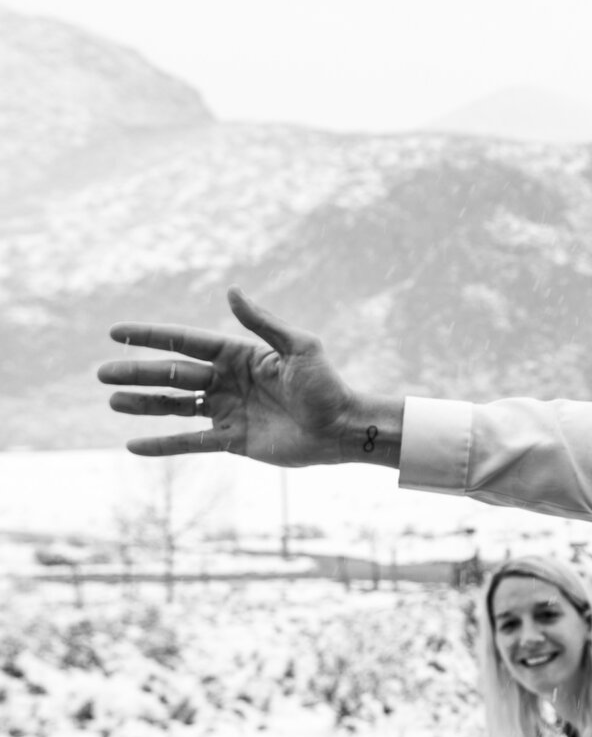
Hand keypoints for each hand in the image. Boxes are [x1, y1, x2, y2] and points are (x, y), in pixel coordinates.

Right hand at [95, 288, 402, 466]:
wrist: (344, 429)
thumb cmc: (327, 385)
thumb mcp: (299, 348)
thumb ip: (263, 323)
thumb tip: (231, 290)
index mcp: (241, 356)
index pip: (187, 342)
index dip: (152, 337)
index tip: (117, 332)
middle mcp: (229, 382)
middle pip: (174, 375)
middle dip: (138, 373)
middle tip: (102, 373)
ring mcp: (228, 411)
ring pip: (175, 407)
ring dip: (143, 405)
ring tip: (112, 400)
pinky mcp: (232, 440)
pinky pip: (189, 443)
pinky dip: (162, 445)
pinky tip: (132, 445)